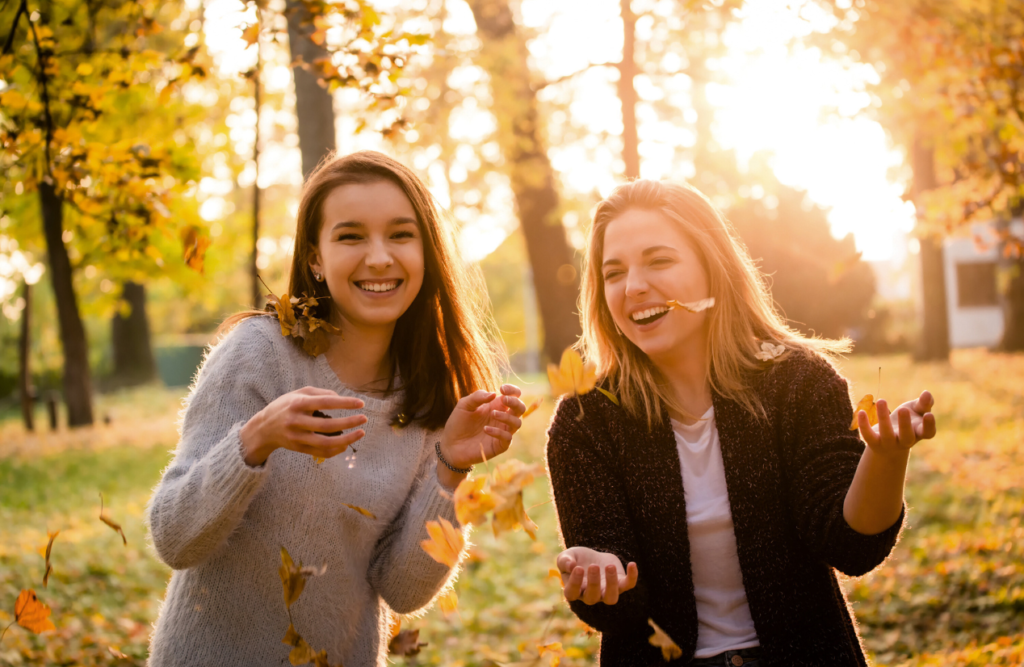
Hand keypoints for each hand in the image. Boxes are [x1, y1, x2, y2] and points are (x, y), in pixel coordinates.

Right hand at [240, 387, 367, 465]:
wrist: (263, 428)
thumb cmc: (285, 406)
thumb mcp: (298, 393)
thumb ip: (319, 393)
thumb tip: (340, 398)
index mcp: (297, 404)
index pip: (325, 402)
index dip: (345, 403)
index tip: (361, 403)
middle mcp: (296, 421)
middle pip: (327, 425)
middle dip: (349, 422)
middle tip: (364, 418)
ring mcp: (297, 437)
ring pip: (325, 442)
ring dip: (347, 439)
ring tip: (361, 433)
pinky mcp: (298, 448)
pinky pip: (321, 452)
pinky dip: (336, 450)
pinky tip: (347, 444)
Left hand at [439, 384, 526, 469]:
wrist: (450, 445)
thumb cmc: (458, 423)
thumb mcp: (464, 405)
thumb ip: (477, 397)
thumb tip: (494, 394)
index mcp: (496, 405)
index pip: (514, 395)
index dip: (512, 390)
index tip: (502, 388)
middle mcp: (502, 418)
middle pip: (521, 408)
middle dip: (515, 402)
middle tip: (504, 400)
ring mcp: (502, 432)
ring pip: (518, 423)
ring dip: (507, 417)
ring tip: (493, 414)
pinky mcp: (499, 445)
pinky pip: (508, 438)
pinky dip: (499, 432)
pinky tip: (486, 429)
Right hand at [556, 546, 637, 605]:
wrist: (592, 557)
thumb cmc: (576, 559)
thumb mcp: (566, 556)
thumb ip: (564, 561)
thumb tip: (571, 566)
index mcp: (574, 590)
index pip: (572, 593)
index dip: (575, 583)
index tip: (578, 568)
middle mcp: (591, 596)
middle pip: (592, 597)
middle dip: (594, 582)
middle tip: (593, 566)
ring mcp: (607, 592)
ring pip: (611, 598)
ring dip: (611, 584)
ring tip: (610, 566)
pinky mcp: (621, 584)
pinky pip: (629, 585)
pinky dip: (632, 576)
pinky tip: (632, 564)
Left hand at [857, 390, 936, 458]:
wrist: (890, 442)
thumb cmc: (909, 421)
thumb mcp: (917, 411)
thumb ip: (924, 403)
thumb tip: (927, 393)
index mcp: (919, 432)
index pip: (928, 433)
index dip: (929, 425)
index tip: (928, 414)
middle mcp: (906, 441)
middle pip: (907, 436)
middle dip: (905, 424)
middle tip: (903, 409)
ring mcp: (890, 443)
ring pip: (887, 434)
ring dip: (883, 417)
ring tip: (881, 400)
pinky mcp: (874, 443)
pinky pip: (868, 436)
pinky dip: (864, 425)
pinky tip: (861, 412)